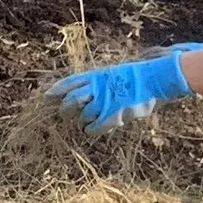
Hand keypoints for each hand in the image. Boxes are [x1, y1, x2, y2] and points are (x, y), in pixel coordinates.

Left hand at [47, 51, 196, 128]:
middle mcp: (97, 88)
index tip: (47, 96)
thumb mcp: (115, 73)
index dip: (57, 90)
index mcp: (97, 75)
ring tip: (84, 122)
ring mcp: (104, 102)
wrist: (155, 79)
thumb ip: (100, 82)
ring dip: (81, 120)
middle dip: (64, 110)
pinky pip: (93, 127)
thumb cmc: (137, 77)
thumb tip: (90, 90)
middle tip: (64, 115)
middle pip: (71, 101)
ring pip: (82, 115)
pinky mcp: (112, 115)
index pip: (70, 82)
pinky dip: (89, 129)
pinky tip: (91, 129)